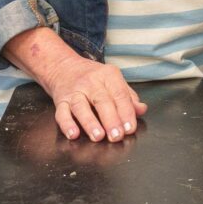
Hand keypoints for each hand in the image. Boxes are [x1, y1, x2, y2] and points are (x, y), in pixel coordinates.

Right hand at [3, 27, 146, 141]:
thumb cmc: (93, 77)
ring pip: (81, 107)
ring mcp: (75, 91)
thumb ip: (128, 97)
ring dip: (90, 123)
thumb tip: (141, 110)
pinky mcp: (60, 100)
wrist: (64, 67)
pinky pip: (61, 113)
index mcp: (109, 75)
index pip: (120, 94)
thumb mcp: (114, 81)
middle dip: (111, 120)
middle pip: (102, 101)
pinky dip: (67, 125)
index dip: (126, 112)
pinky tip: (74, 134)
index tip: (130, 128)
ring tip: (98, 136)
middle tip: (117, 136)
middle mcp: (91, 82)